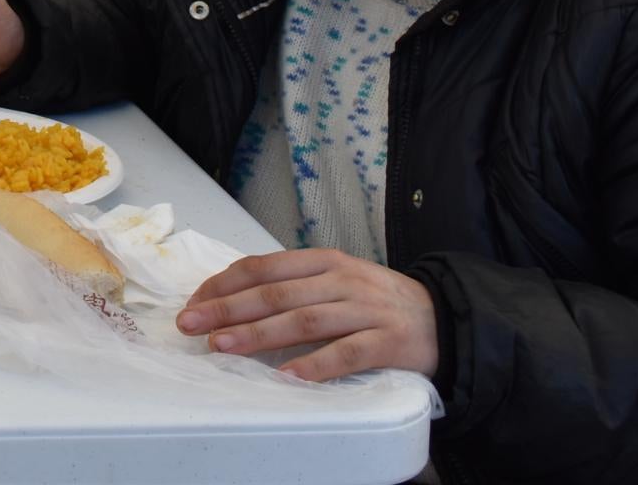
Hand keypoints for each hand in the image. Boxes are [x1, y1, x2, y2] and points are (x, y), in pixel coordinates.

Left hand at [177, 249, 438, 381]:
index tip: (193, 303)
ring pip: (304, 320)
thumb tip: (231, 300)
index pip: (263, 266)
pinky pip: (348, 353)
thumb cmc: (377, 301)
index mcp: (323, 261)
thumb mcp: (335, 280)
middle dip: (228, 309)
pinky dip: (316, 365)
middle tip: (191, 325)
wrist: (446, 317)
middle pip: (276, 292)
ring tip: (224, 347)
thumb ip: (294, 285)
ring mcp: (365, 310)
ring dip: (259, 334)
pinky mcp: (389, 341)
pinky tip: (289, 377)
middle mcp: (341, 280)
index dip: (224, 284)